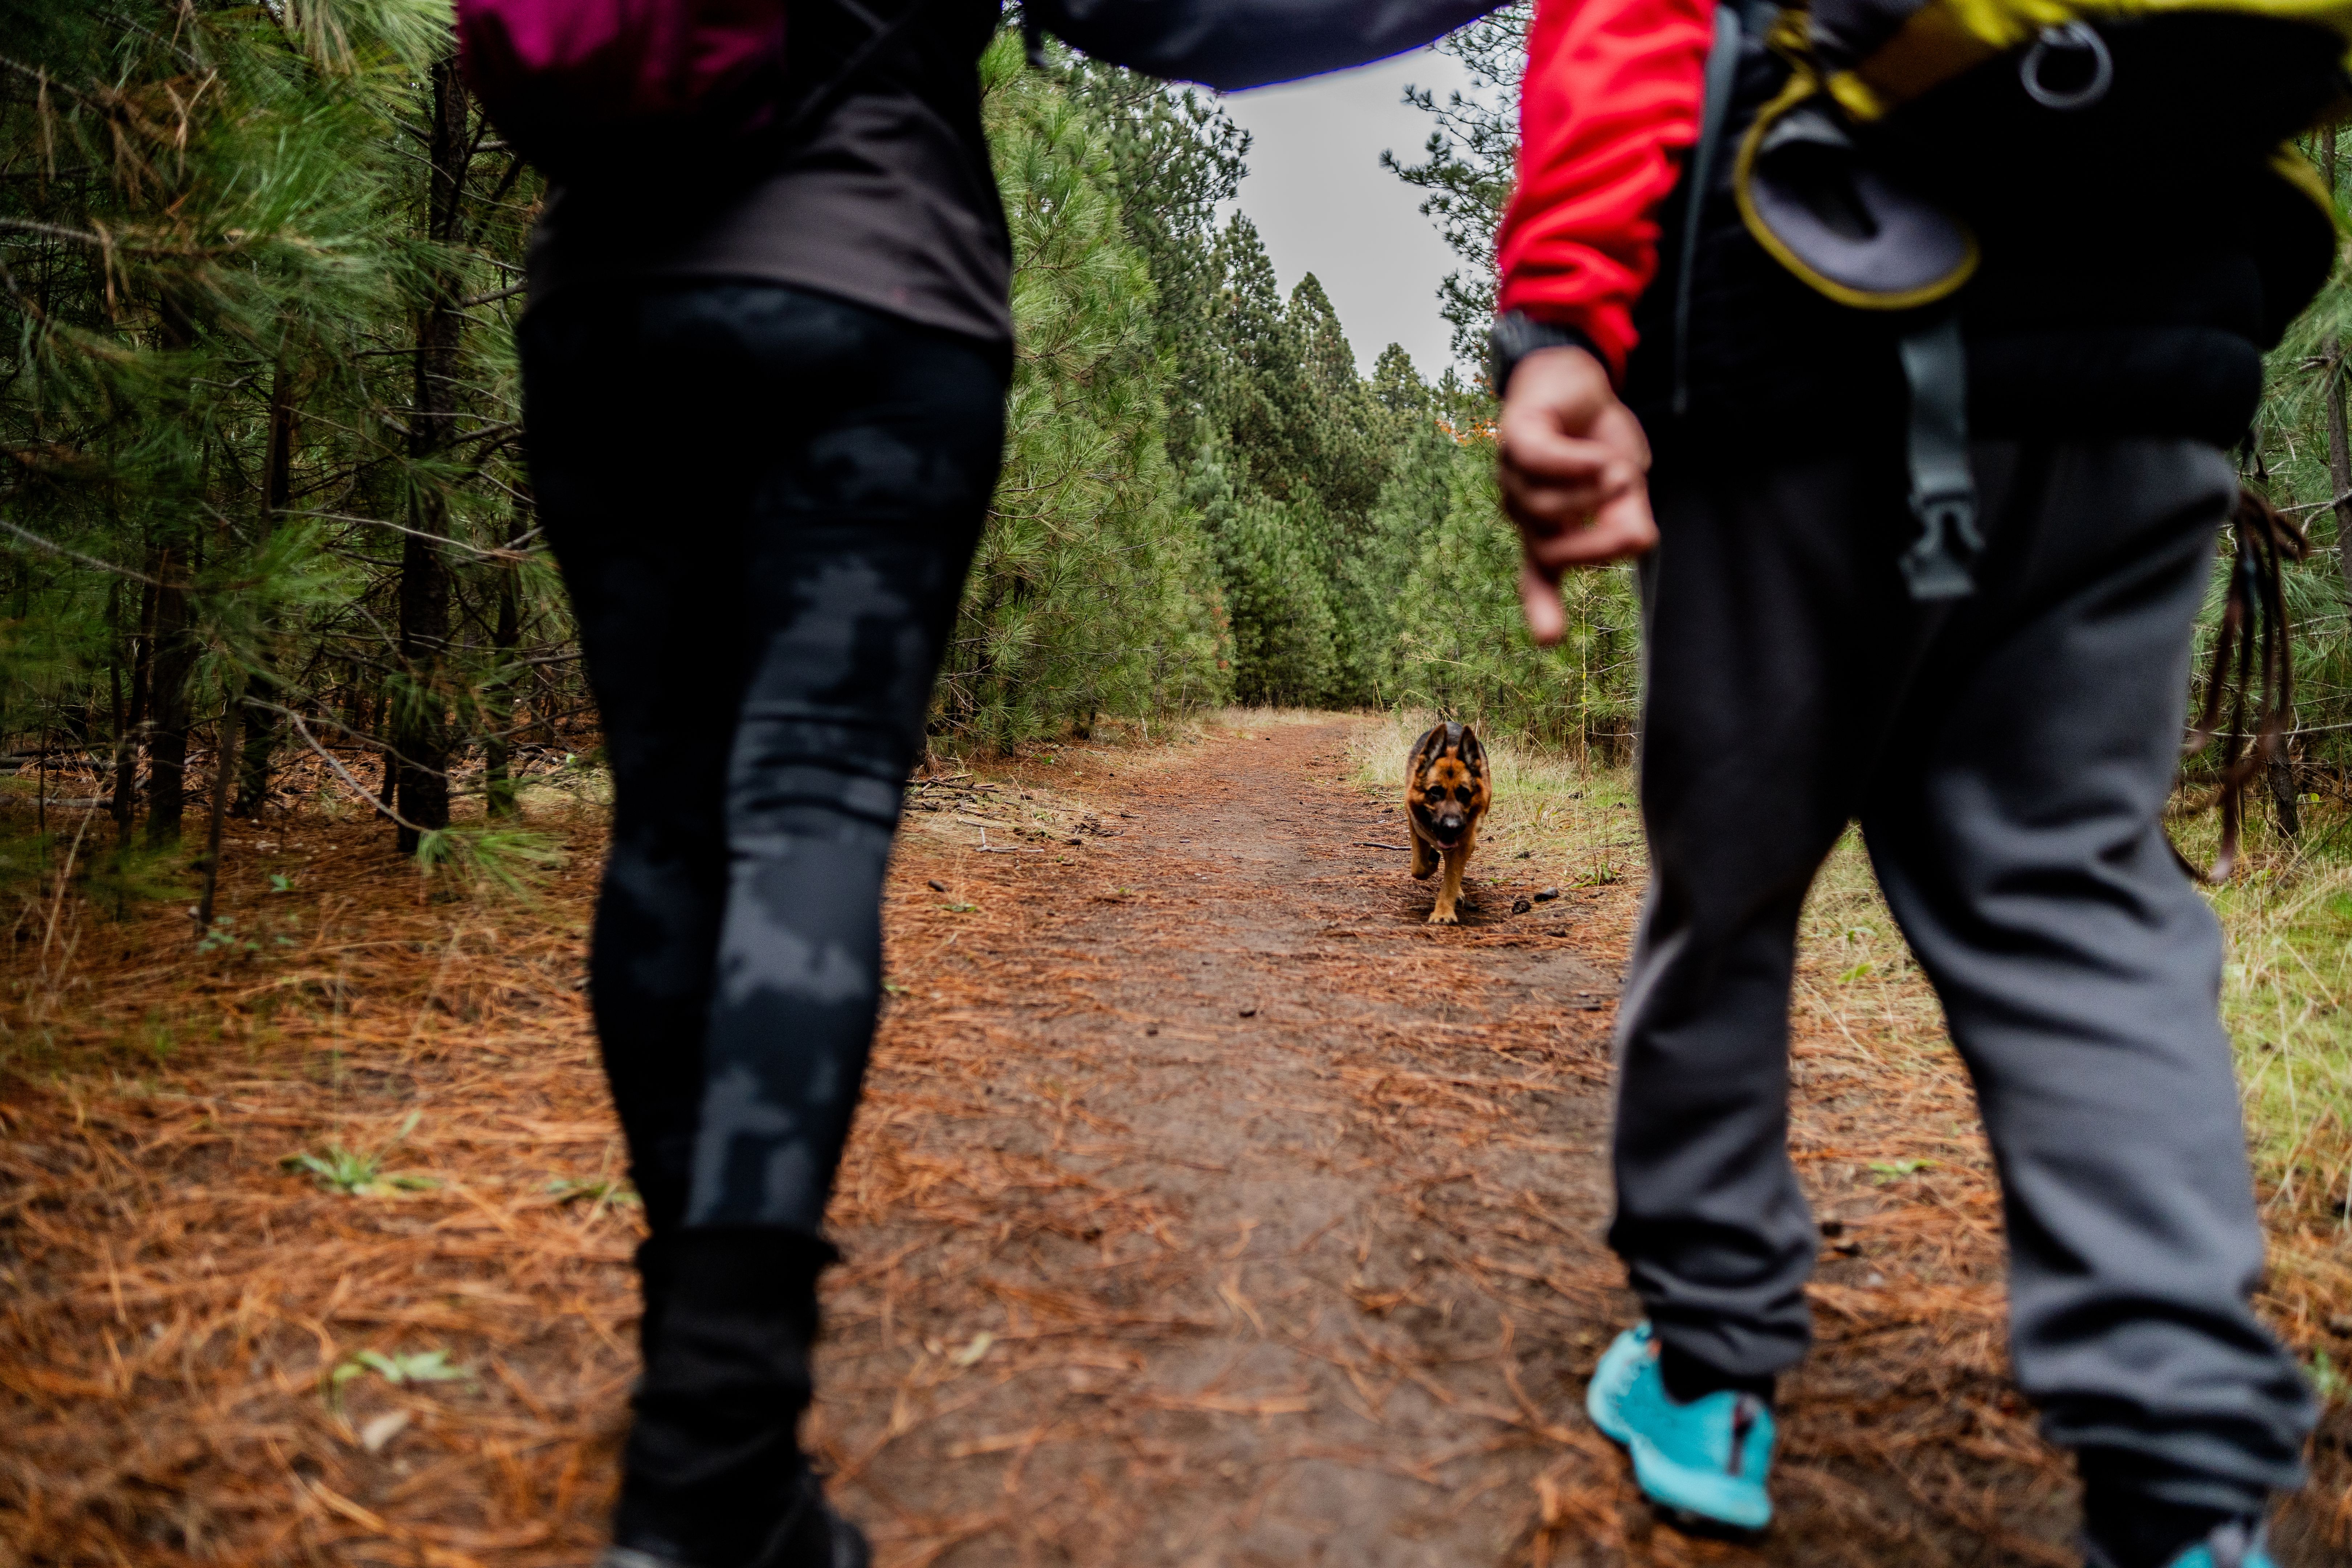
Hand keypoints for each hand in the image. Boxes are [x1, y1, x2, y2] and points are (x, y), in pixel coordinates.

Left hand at [1496, 344, 1657, 645]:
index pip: (1538, 576)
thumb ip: (1628, 516)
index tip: (1550, 640)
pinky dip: (1576, 464)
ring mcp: (1511, 477)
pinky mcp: (1513, 439)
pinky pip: (1542, 463)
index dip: (1543, 607)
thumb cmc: (1598, 436)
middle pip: (1550, 551)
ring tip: (1618, 469)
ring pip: (1544, 508)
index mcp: (1547, 527)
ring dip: (1591, 493)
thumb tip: (1639, 545)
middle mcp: (1523, 510)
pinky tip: (1602, 458)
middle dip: (1596, 541)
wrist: (1579, 376)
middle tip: (1631, 514)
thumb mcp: (1625, 481)